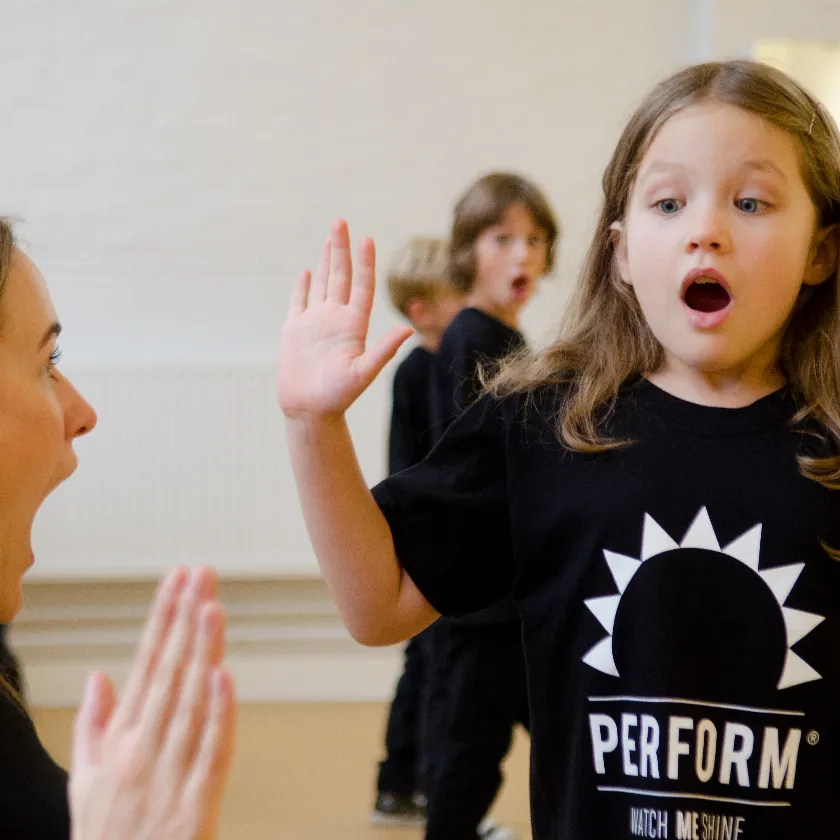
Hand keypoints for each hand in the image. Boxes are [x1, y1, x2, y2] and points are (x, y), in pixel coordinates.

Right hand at [69, 567, 235, 839]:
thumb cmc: (105, 836)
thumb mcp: (83, 780)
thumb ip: (93, 724)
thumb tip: (98, 674)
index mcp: (120, 739)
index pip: (145, 663)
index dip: (162, 617)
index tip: (177, 578)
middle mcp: (141, 750)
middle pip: (169, 672)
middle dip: (184, 618)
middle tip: (200, 573)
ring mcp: (168, 776)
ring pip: (190, 702)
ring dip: (201, 652)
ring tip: (211, 606)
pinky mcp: (194, 805)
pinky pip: (211, 753)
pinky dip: (219, 715)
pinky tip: (225, 677)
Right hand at [277, 219, 412, 419]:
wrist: (310, 411)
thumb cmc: (337, 396)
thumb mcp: (363, 372)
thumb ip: (384, 350)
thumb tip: (408, 330)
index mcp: (353, 325)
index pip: (361, 286)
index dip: (364, 263)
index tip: (367, 239)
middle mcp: (336, 319)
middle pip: (340, 277)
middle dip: (341, 249)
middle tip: (341, 221)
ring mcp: (315, 323)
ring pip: (323, 284)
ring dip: (326, 260)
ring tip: (331, 237)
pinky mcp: (295, 331)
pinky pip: (299, 302)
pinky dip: (303, 286)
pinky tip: (308, 271)